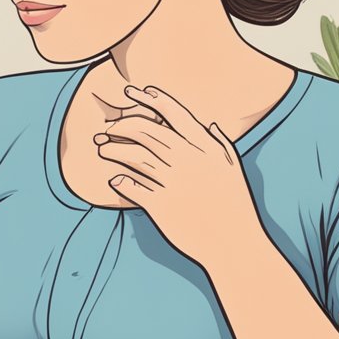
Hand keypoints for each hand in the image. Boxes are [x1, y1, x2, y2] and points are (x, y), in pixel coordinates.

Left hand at [95, 85, 265, 266]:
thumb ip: (221, 145)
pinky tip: (115, 179)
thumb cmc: (236, 207)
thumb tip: (211, 125)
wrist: (235, 245)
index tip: (133, 93)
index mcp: (205, 149)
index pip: (173, 113)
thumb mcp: (234, 171)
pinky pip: (132, 187)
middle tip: (108, 129)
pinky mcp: (161, 206)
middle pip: (147, 131)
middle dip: (122, 125)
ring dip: (114, 150)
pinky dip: (120, 181)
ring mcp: (173, 183)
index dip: (150, 100)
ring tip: (103, 149)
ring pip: (134, 155)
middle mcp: (188, 161)